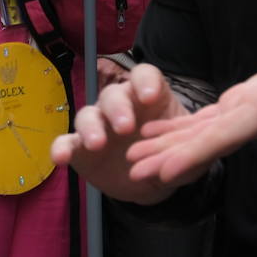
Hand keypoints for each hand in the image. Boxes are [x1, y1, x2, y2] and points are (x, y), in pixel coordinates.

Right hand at [50, 63, 187, 205]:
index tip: (150, 97)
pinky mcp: (80, 146)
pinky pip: (66, 141)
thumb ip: (190, 153)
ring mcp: (97, 125)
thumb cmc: (168, 154)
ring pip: (87, 114)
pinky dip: (60, 146)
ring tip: (97, 144)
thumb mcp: (185, 154)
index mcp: (147, 97)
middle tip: (125, 127)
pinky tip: (61, 157)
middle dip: (117, 108)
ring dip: (91, 127)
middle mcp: (119, 105)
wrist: (150, 181)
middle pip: (113, 94)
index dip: (144, 82)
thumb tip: (197, 157)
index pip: (143, 76)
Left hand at [125, 0, 256, 186]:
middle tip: (132, 171)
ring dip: (167, 147)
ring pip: (200, 136)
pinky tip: (152, 133)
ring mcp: (245, 113)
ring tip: (133, 159)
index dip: (195, 153)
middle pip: (206, 143)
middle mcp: (252, 117)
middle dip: (170, 157)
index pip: (226, 135)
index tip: (167, 172)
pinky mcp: (240, 104)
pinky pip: (204, 122)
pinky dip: (178, 129)